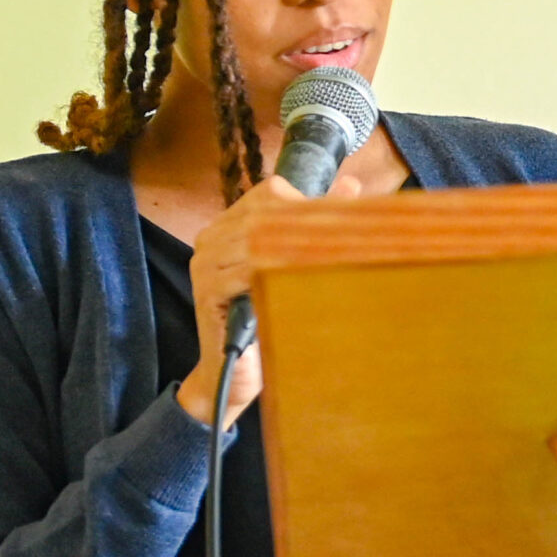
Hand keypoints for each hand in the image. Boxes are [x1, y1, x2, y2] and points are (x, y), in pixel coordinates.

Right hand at [172, 170, 363, 426]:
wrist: (237, 371)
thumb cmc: (269, 313)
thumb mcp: (292, 264)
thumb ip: (316, 221)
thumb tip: (351, 184)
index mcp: (229, 224)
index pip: (270, 191)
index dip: (306, 201)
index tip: (338, 219)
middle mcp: (211, 238)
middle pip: (265, 210)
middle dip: (308, 221)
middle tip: (345, 235)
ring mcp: (205, 264)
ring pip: (258, 237)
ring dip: (298, 245)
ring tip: (330, 256)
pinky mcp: (208, 292)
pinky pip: (246, 271)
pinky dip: (277, 271)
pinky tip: (301, 278)